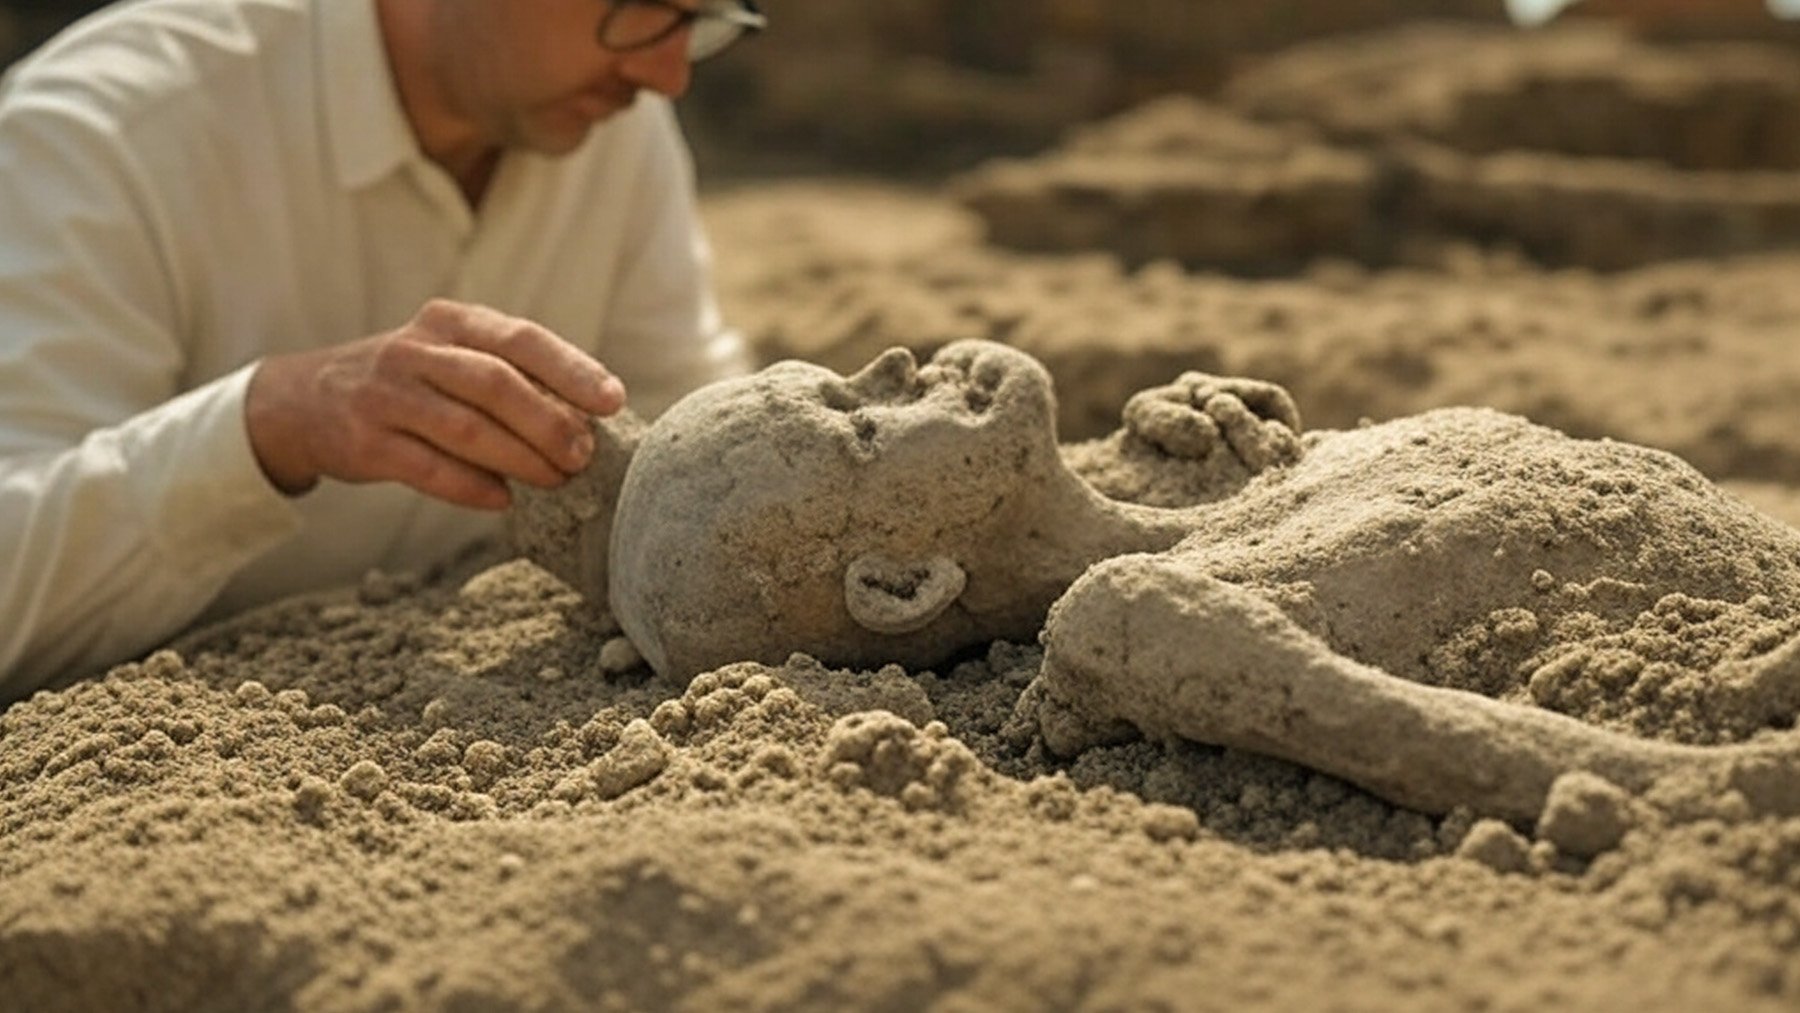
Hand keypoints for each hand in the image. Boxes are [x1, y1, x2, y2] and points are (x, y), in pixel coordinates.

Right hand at [245, 299, 626, 509]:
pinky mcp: (363, 442)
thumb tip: (589, 417)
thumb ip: (511, 375)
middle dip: (549, 422)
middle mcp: (415, 351)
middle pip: (496, 383)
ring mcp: (385, 396)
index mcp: (451, 322)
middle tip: (584, 455)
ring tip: (556, 479)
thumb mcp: (452, 356)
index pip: (522, 339)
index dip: (572, 370)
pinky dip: (471, 487)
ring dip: (520, 459)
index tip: (612, 401)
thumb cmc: (409, 382)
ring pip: (465, 428)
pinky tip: (503, 500)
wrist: (304, 400)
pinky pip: (427, 468)